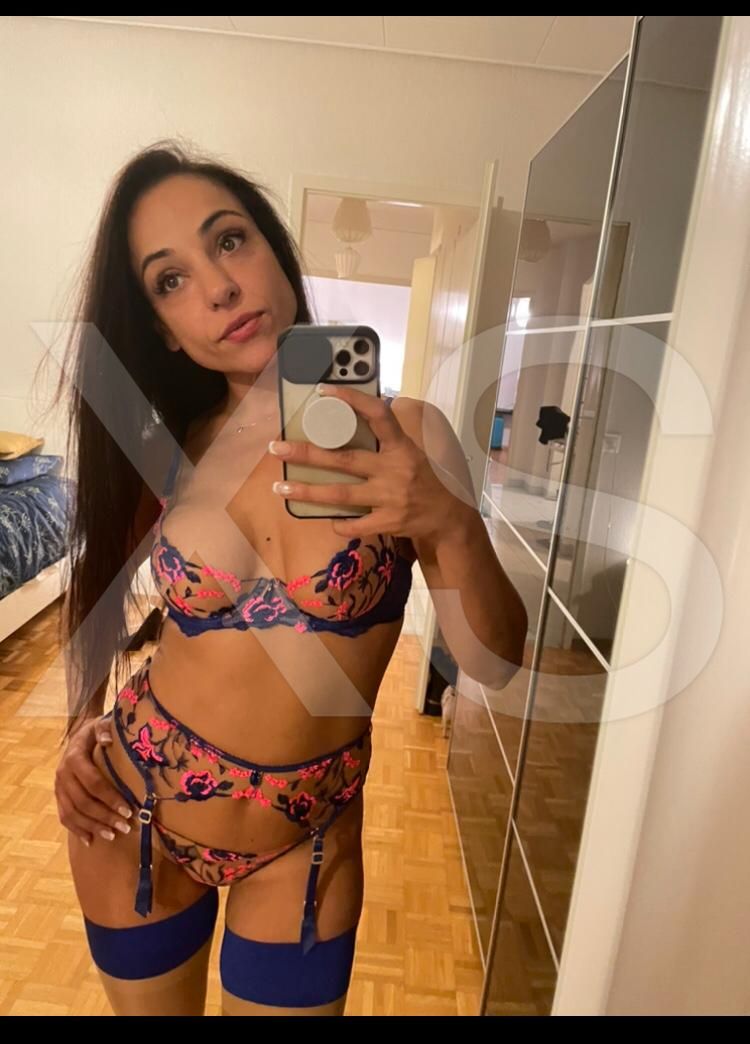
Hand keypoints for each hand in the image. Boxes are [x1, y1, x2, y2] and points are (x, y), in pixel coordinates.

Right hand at [54, 715, 133, 845]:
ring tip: (112, 836)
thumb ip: (105, 729)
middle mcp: (63, 774)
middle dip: (105, 816)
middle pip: (83, 802)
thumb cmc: (95, 731)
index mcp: (74, 758)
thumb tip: (108, 740)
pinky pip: (64, 816)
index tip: (128, 810)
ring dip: (92, 827)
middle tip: (125, 827)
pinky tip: (90, 840)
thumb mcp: (101, 723)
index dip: (110, 798)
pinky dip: (77, 830)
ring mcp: (58, 787)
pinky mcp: (58, 796)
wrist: (78, 734)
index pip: (93, 783)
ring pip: (72, 813)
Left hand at [268, 387, 471, 541]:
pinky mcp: (389, 522)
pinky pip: (355, 524)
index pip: (378, 415)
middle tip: (277, 447)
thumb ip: (390, 437)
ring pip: (341, 494)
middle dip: (307, 452)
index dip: (352, 400)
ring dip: (307, 491)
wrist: (449, 518)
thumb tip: (360, 411)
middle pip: (344, 459)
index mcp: (402, 447)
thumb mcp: (416, 451)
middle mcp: (395, 470)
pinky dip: (339, 522)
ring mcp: (391, 498)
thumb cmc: (427, 479)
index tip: (323, 391)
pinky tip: (326, 518)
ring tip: (280, 487)